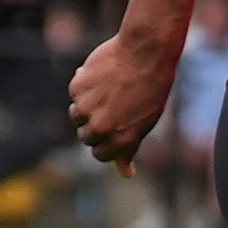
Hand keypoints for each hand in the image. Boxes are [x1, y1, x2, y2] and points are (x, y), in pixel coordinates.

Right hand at [67, 24, 181, 172]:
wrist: (146, 53)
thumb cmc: (151, 89)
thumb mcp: (145, 123)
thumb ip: (130, 148)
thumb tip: (126, 174)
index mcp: (120, 142)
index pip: (100, 154)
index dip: (109, 141)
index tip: (118, 126)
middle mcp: (100, 129)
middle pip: (86, 136)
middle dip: (96, 124)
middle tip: (114, 105)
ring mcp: (86, 109)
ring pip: (77, 115)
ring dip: (87, 106)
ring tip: (109, 89)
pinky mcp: (77, 89)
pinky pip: (76, 93)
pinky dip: (85, 86)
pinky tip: (104, 75)